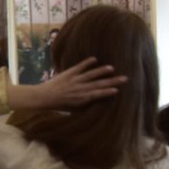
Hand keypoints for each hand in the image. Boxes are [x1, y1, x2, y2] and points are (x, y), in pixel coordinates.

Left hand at [7, 57, 125, 110]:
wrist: (43, 97)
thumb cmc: (59, 105)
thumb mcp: (73, 109)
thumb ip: (84, 104)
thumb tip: (96, 100)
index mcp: (81, 99)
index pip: (96, 95)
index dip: (107, 92)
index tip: (116, 90)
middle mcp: (79, 90)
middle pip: (98, 84)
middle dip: (111, 81)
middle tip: (124, 78)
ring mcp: (74, 80)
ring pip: (90, 75)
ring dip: (101, 71)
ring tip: (112, 68)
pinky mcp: (68, 73)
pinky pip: (79, 67)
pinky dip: (86, 63)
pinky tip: (95, 59)